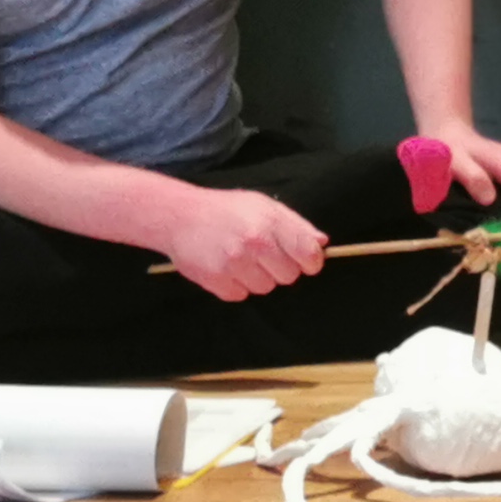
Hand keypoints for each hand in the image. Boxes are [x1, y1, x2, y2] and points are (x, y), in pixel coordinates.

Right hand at [158, 186, 331, 301]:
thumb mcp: (264, 206)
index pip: (307, 253)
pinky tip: (227, 268)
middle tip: (265, 256)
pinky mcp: (215, 279)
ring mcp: (233, 263)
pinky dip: (236, 286)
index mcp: (270, 223)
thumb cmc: (227, 210)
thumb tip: (322, 243)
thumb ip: (296, 224)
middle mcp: (254, 244)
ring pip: (265, 288)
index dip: (312, 261)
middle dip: (282, 269)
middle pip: (289, 276)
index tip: (308, 262)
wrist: (179, 216)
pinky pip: (240, 295)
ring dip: (258, 278)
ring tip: (243, 260)